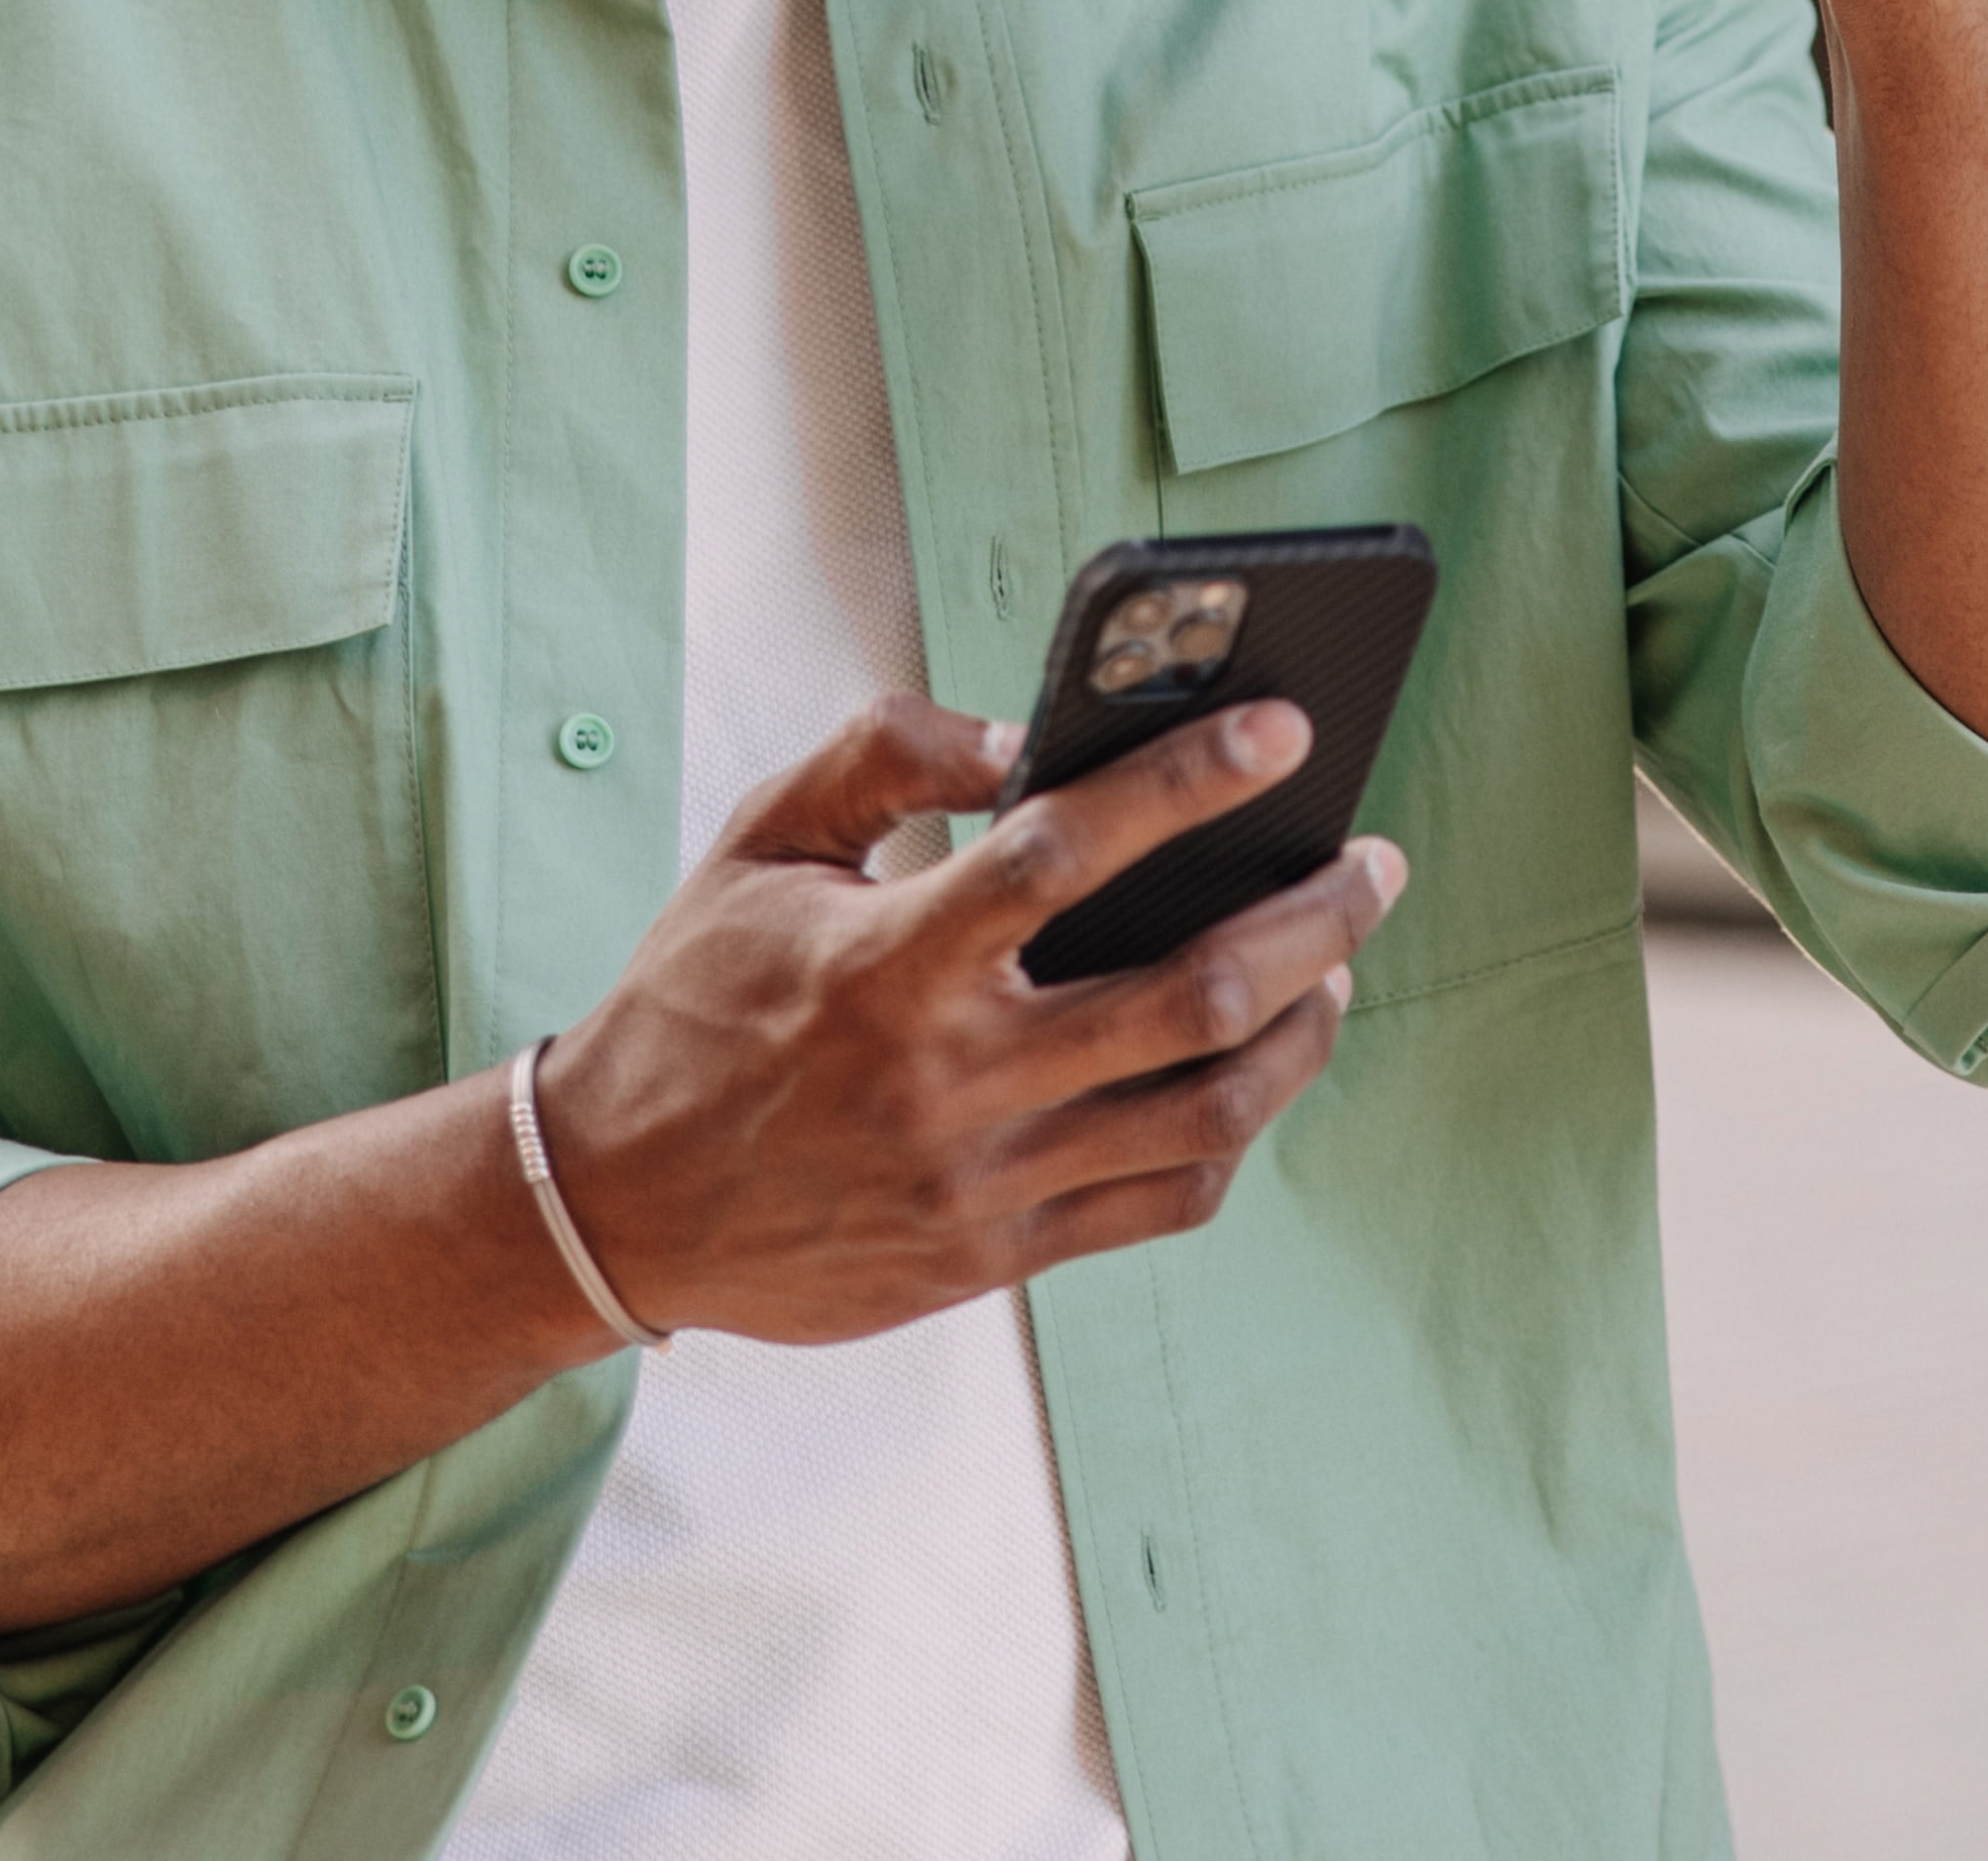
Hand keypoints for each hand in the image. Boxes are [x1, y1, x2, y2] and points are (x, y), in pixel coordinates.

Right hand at [525, 694, 1398, 1348]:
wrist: (617, 1202)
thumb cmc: (694, 998)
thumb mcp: (756, 842)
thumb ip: (881, 755)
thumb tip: (1022, 733)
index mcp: (887, 962)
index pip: (1066, 852)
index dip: (1186, 782)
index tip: (1284, 731)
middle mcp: (949, 1077)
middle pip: (1188, 997)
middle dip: (1308, 919)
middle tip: (1370, 861)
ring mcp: (981, 1180)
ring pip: (1205, 1112)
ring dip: (1302, 1030)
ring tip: (1335, 963)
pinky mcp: (995, 1257)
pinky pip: (1163, 1200)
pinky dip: (1235, 1131)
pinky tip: (1258, 1069)